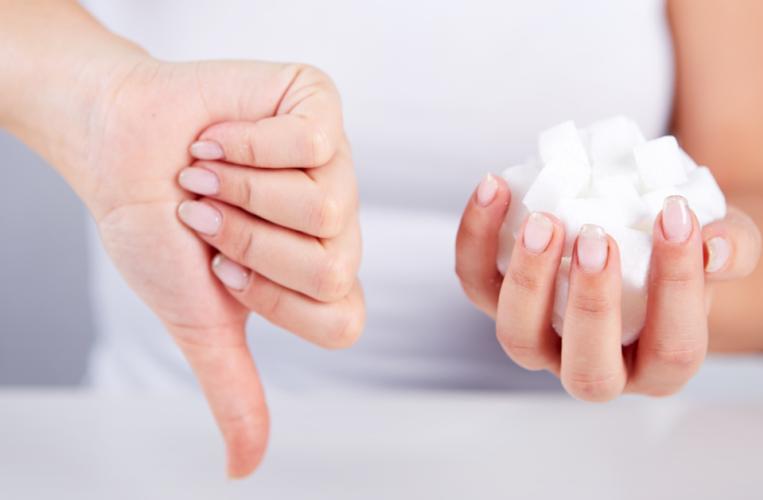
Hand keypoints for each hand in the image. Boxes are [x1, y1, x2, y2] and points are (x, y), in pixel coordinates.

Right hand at [80, 59, 362, 475]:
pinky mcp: (318, 105)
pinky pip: (312, 143)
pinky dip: (244, 145)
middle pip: (333, 264)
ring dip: (239, 193)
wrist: (115, 145)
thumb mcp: (198, 317)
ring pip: (325, 205)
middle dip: (247, 242)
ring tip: (209, 172)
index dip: (274, 299)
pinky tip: (219, 137)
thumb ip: (234, 386)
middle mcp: (338, 222)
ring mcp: (336, 162)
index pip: (342, 320)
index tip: (221, 271)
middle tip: (209, 213)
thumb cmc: (157, 226)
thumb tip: (243, 469)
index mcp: (319, 273)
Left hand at [455, 174, 760, 400]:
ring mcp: (541, 340)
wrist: (641, 236)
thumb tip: (716, 246)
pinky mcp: (500, 301)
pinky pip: (476, 280)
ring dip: (526, 280)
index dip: (676, 286)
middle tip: (596, 235)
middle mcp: (595, 367)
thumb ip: (732, 248)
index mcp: (659, 366)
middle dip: (590, 304)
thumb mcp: (725, 243)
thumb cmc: (688, 249)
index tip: (675, 214)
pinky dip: (477, 237)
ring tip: (542, 219)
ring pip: (517, 336)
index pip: (672, 346)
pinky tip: (495, 187)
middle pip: (586, 369)